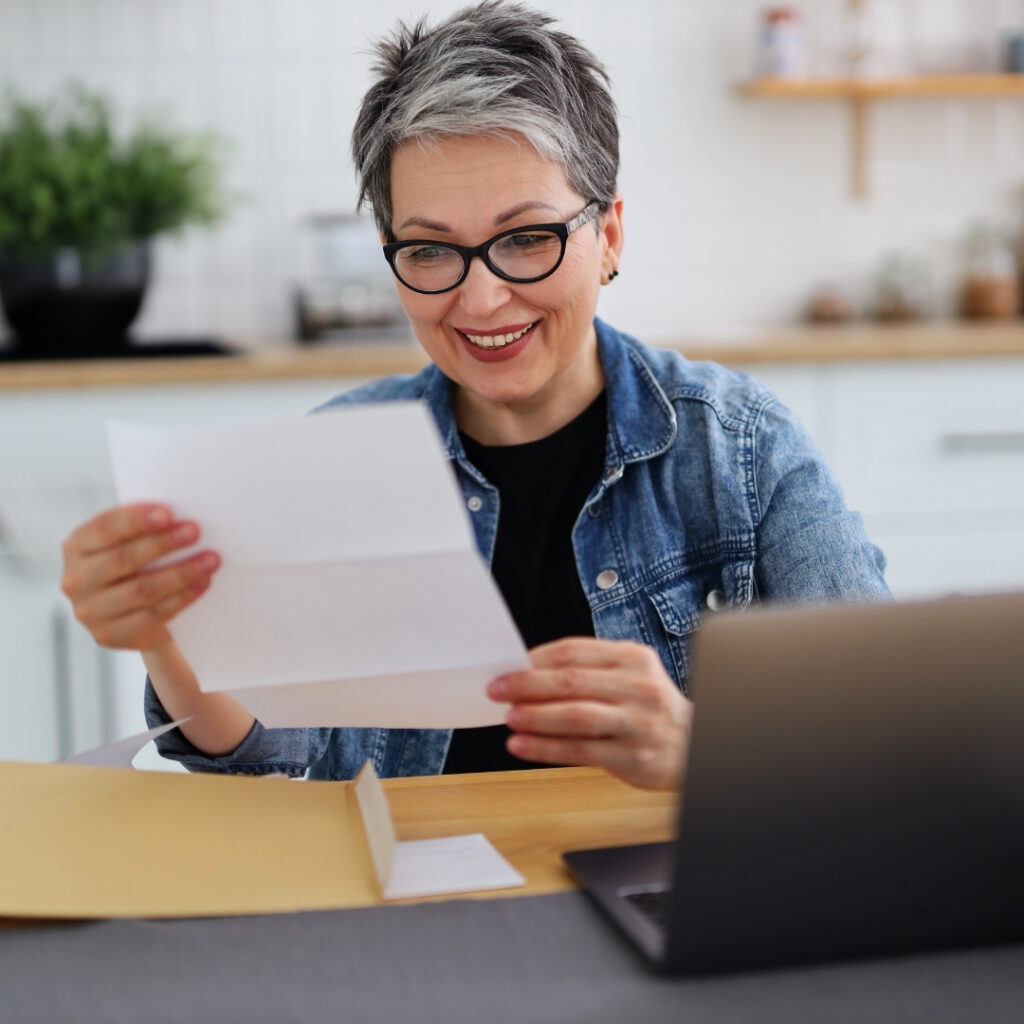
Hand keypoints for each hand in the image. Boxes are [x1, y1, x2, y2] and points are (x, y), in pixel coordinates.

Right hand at [61, 503, 219, 651]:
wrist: (130, 612)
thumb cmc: (134, 564)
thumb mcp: (127, 542)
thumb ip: (142, 529)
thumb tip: (182, 512)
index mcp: (76, 547)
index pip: (105, 528)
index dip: (136, 519)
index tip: (168, 513)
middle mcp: (76, 580)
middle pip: (124, 559)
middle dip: (163, 543)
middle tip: (195, 531)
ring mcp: (90, 612)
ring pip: (142, 590)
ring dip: (182, 573)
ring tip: (211, 560)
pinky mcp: (111, 635)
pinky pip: (153, 615)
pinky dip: (182, 598)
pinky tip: (203, 584)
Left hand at [487, 637, 692, 789]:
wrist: (695, 746)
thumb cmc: (650, 709)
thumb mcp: (630, 677)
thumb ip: (589, 672)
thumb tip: (529, 673)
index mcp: (633, 658)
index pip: (574, 651)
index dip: (536, 659)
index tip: (508, 666)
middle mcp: (638, 687)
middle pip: (571, 681)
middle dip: (527, 685)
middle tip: (497, 689)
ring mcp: (636, 723)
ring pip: (575, 716)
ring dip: (535, 717)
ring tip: (509, 717)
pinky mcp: (632, 756)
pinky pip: (580, 750)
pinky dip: (545, 748)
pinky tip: (522, 746)